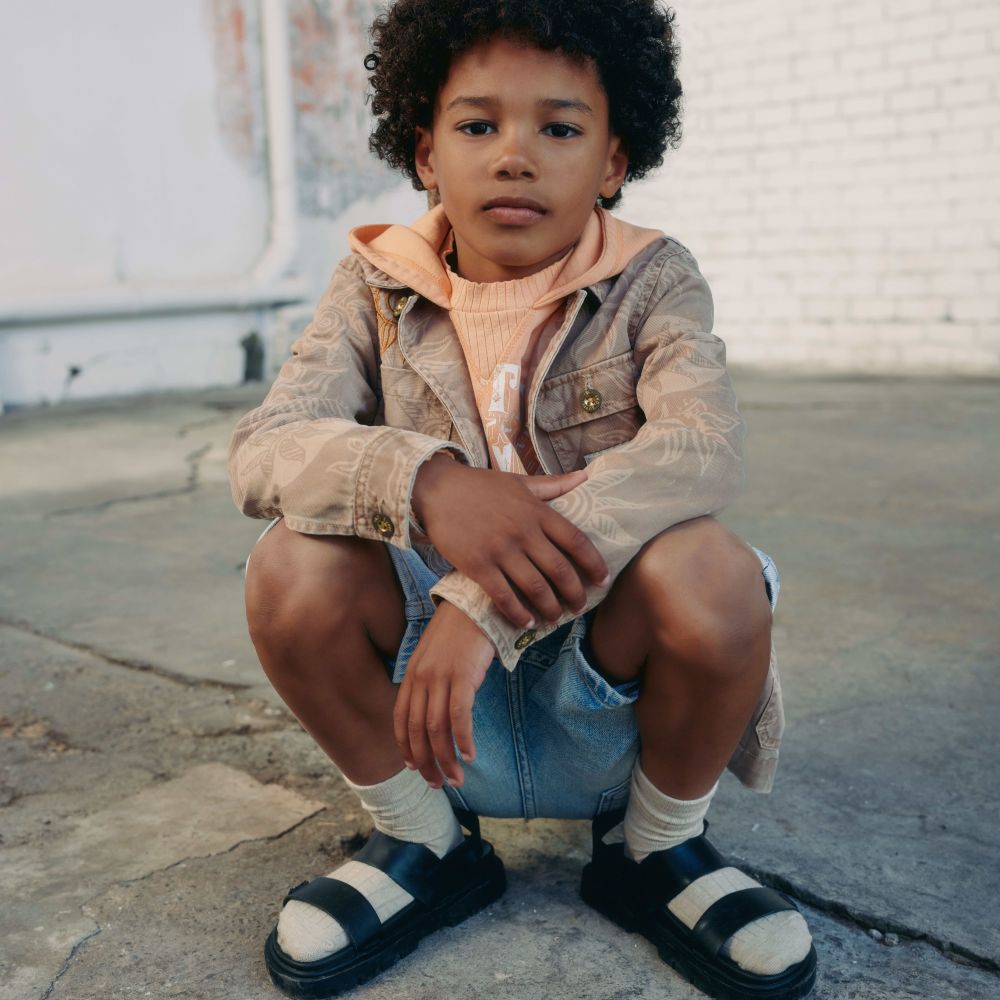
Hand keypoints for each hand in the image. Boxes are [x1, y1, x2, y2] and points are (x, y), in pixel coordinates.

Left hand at [393, 600, 495, 787]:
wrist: (475, 604)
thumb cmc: (460, 631)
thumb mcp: (435, 655)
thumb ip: (431, 680)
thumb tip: (436, 707)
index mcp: (412, 674)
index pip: (401, 720)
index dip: (406, 747)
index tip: (414, 767)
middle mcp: (421, 678)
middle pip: (417, 731)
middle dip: (426, 763)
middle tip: (437, 784)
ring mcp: (440, 677)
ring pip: (436, 729)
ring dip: (446, 759)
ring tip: (457, 779)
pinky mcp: (462, 675)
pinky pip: (459, 715)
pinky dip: (462, 739)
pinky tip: (469, 755)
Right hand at [411, 455, 608, 627]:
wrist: (438, 489)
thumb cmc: (480, 485)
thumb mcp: (520, 482)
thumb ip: (553, 484)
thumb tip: (585, 476)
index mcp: (537, 512)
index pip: (577, 541)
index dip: (594, 564)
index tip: (604, 580)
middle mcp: (524, 532)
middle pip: (561, 571)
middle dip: (575, 594)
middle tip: (579, 606)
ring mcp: (500, 550)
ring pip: (536, 588)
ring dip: (550, 608)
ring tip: (554, 618)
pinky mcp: (477, 565)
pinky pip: (503, 596)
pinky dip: (518, 614)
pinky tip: (526, 622)